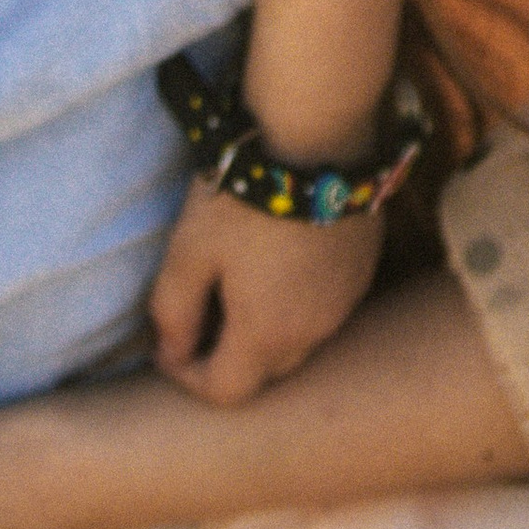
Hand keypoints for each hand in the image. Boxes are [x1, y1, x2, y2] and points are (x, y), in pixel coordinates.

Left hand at [149, 176, 386, 403]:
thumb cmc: (242, 196)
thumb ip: (173, 311)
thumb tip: (171, 353)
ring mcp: (344, 302)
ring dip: (265, 328)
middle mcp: (313, 332)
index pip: (224, 391)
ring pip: (298, 340)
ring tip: (239, 282)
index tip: (167, 342)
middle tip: (200, 311)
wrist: (315, 137)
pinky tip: (279, 261)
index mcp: (266, 335)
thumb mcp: (189, 251)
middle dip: (227, 356)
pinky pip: (324, 308)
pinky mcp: (361, 270)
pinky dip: (296, 301)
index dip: (186, 376)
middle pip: (264, 372)